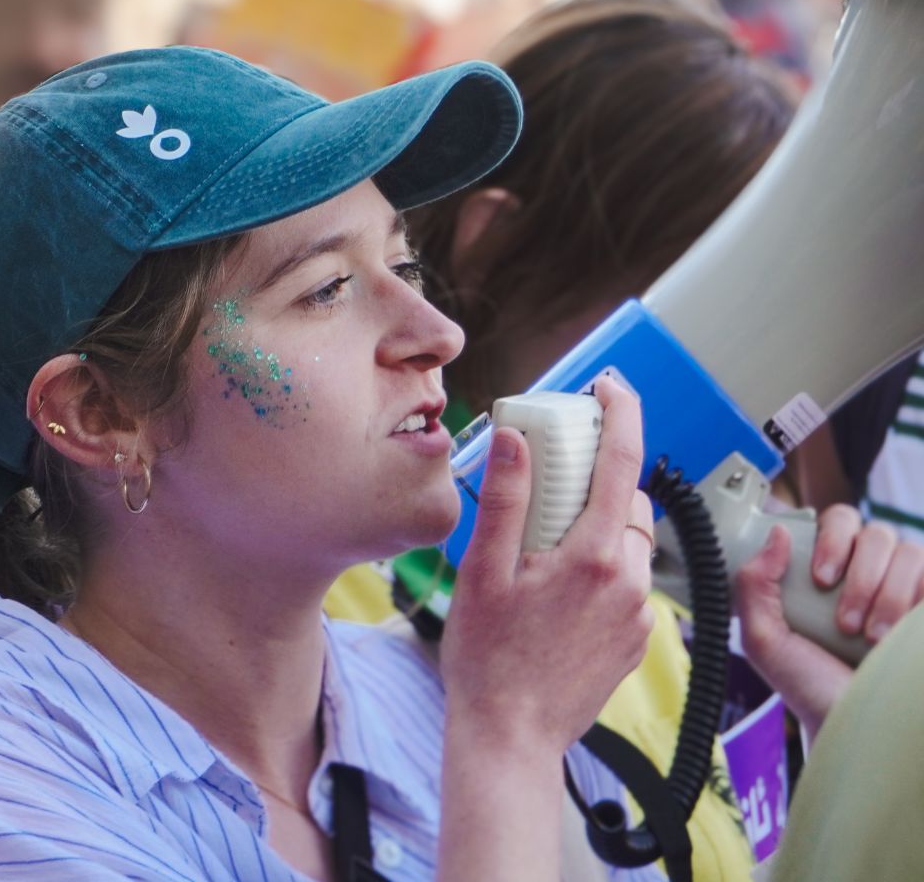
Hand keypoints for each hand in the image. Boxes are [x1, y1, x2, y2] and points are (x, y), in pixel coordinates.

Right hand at [443, 375, 655, 757]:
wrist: (511, 737)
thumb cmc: (488, 660)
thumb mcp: (483, 572)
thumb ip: (504, 500)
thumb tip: (515, 438)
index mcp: (594, 557)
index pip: (624, 464)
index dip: (623, 415)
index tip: (611, 388)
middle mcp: (631, 582)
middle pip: (629, 503)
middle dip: (595, 484)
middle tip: (545, 490)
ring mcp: (640, 615)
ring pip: (632, 545)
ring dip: (598, 531)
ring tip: (542, 557)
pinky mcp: (638, 640)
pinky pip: (629, 584)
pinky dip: (601, 572)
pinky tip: (556, 597)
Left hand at [734, 507, 923, 733]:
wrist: (852, 724)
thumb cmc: (808, 684)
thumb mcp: (764, 639)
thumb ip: (754, 585)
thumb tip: (778, 532)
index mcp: (830, 568)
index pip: (839, 521)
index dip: (832, 539)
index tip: (820, 579)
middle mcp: (873, 572)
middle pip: (876, 533)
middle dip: (860, 575)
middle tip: (844, 622)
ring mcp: (909, 588)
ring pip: (909, 552)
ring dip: (887, 595)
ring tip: (869, 638)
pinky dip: (913, 600)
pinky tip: (897, 634)